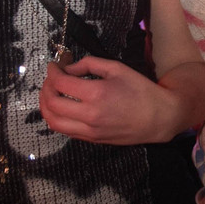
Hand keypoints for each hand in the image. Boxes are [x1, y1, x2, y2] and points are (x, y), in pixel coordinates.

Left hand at [39, 57, 176, 144]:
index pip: (60, 83)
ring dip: (45, 106)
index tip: (54, 66)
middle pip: (51, 104)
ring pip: (53, 122)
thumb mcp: (117, 68)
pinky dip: (57, 118)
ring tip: (50, 94)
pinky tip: (61, 107)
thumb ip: (89, 64)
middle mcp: (89, 115)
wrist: (159, 118)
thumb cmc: (141, 90)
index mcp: (96, 94)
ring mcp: (90, 131)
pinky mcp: (92, 139)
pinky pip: (65, 130)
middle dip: (45, 88)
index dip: (52, 72)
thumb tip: (69, 68)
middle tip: (51, 79)